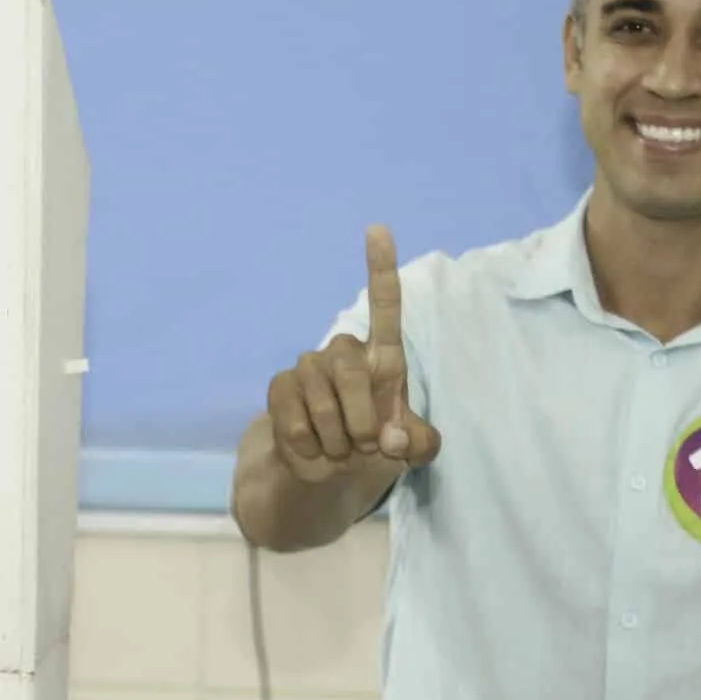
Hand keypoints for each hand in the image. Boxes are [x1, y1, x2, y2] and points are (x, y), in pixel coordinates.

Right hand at [265, 225, 441, 482]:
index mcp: (382, 357)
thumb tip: (393, 437)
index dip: (381, 268)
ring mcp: (308, 367)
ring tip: (340, 449)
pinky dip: (310, 447)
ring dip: (337, 440)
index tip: (378, 229)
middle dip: (361, 419)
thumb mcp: (411, 449)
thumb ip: (419, 445)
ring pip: (322, 404)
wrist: (328, 470)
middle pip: (349, 370)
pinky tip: (314, 447)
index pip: (384, 307)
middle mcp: (343, 352)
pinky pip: (295, 421)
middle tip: (365, 446)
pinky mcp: (280, 387)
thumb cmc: (375, 447)